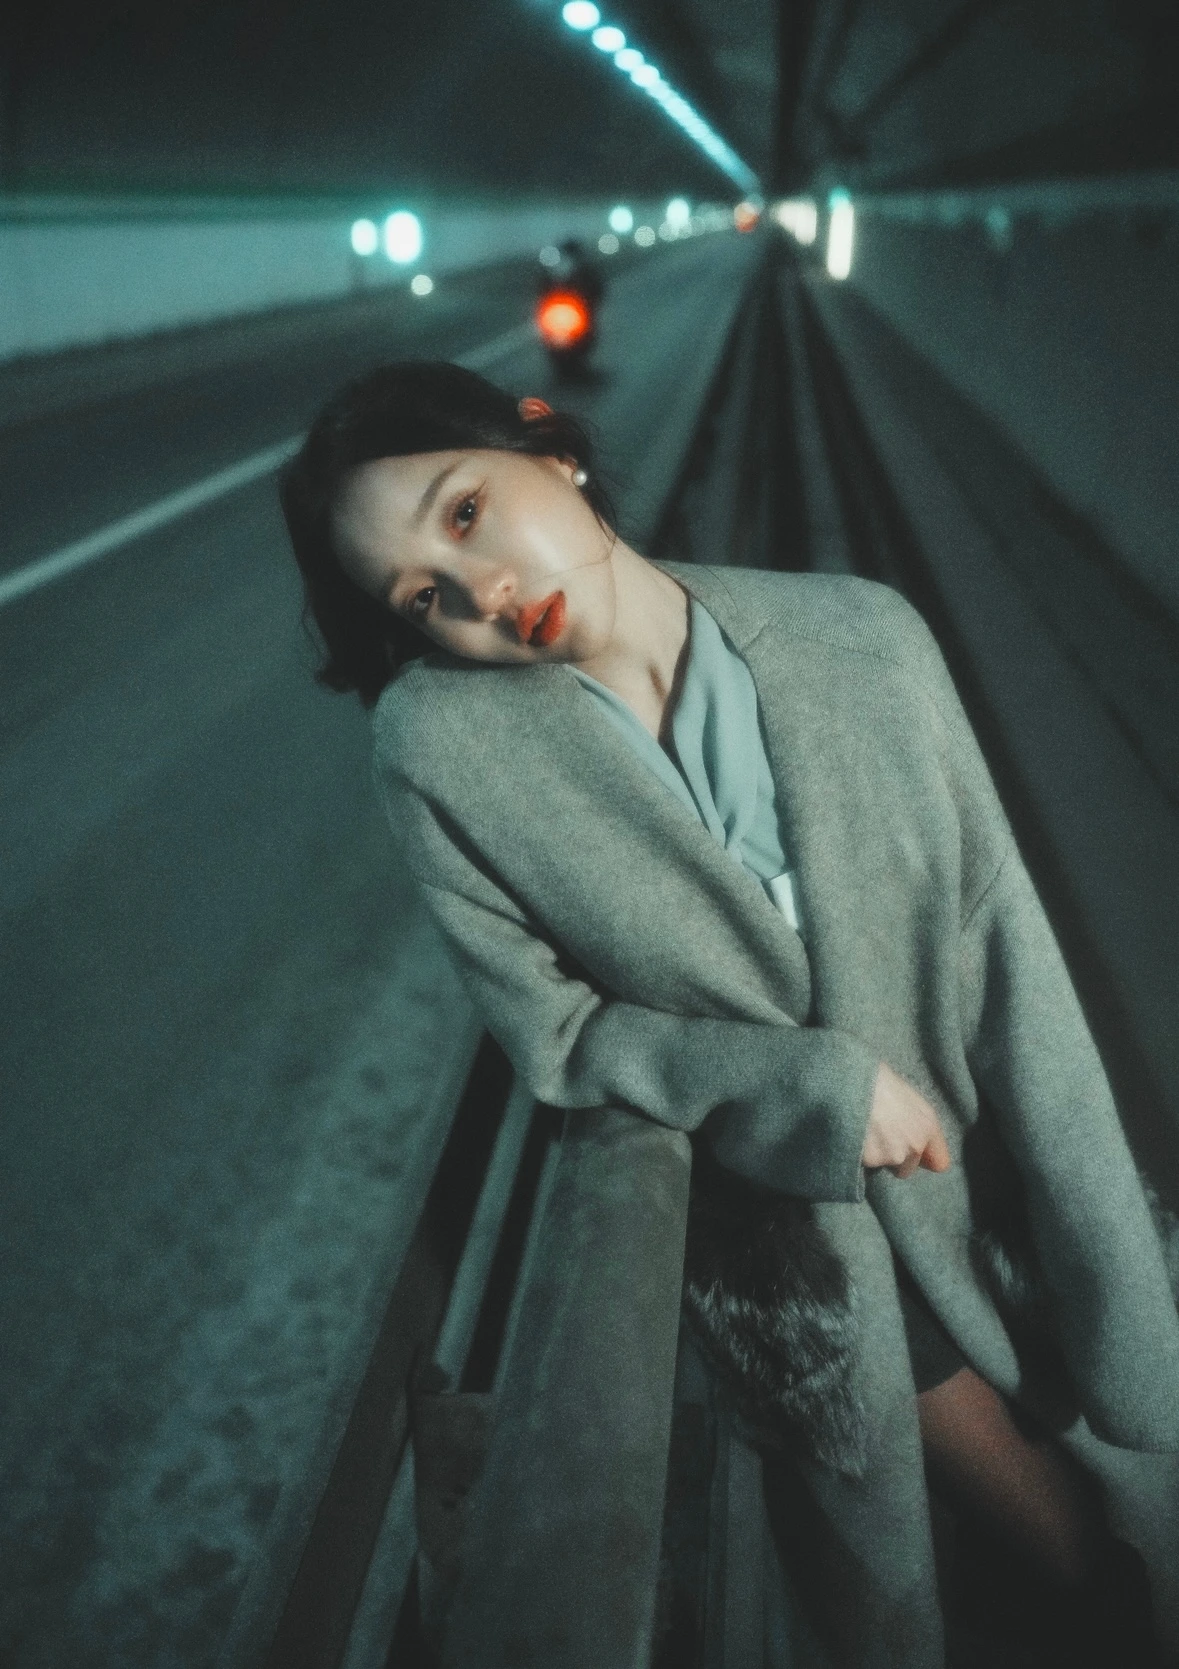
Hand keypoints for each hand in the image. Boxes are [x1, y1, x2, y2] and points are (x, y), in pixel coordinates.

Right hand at [862, 1061, 952, 1178]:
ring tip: (863, 1132)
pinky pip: (866, 1164)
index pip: (939, 1162)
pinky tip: (853, 1134)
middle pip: (908, 1168)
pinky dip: (859, 1154)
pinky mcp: (872, 1159)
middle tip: (879, 1137)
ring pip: (886, 1167)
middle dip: (894, 1158)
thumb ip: (915, 1120)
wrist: (850, 1079)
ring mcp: (895, 1154)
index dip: (923, 1159)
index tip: (910, 1153)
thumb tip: (911, 1133)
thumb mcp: (905, 1094)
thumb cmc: (875, 1079)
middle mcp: (917, 1143)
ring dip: (876, 1156)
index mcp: (928, 1124)